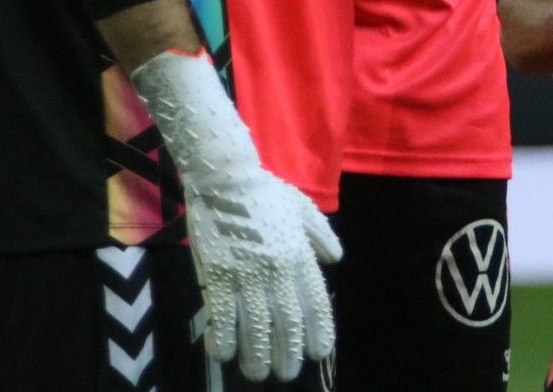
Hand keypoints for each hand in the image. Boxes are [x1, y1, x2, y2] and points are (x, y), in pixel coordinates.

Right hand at [187, 172, 339, 382]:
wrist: (225, 180)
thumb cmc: (265, 193)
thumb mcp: (303, 208)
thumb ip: (321, 235)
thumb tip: (335, 259)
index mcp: (300, 256)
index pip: (315, 302)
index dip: (319, 331)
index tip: (320, 352)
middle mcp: (277, 271)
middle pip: (287, 322)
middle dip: (289, 353)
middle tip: (286, 373)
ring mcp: (246, 275)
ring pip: (255, 326)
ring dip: (257, 355)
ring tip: (258, 373)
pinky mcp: (217, 276)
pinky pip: (222, 316)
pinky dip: (224, 339)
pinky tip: (224, 355)